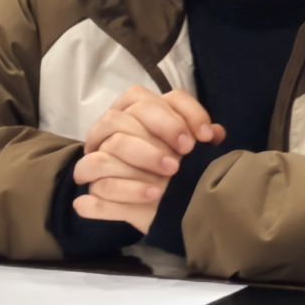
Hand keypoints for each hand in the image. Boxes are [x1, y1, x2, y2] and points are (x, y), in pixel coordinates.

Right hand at [71, 86, 225, 232]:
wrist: (153, 206)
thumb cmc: (174, 172)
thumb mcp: (193, 155)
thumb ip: (203, 139)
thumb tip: (215, 133)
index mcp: (144, 110)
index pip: (165, 98)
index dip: (188, 113)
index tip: (205, 136)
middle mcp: (118, 122)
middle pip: (135, 111)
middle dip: (167, 128)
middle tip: (188, 152)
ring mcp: (99, 147)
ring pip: (115, 139)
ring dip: (146, 154)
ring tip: (173, 172)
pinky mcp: (88, 173)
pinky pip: (96, 170)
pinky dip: (127, 186)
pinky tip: (153, 194)